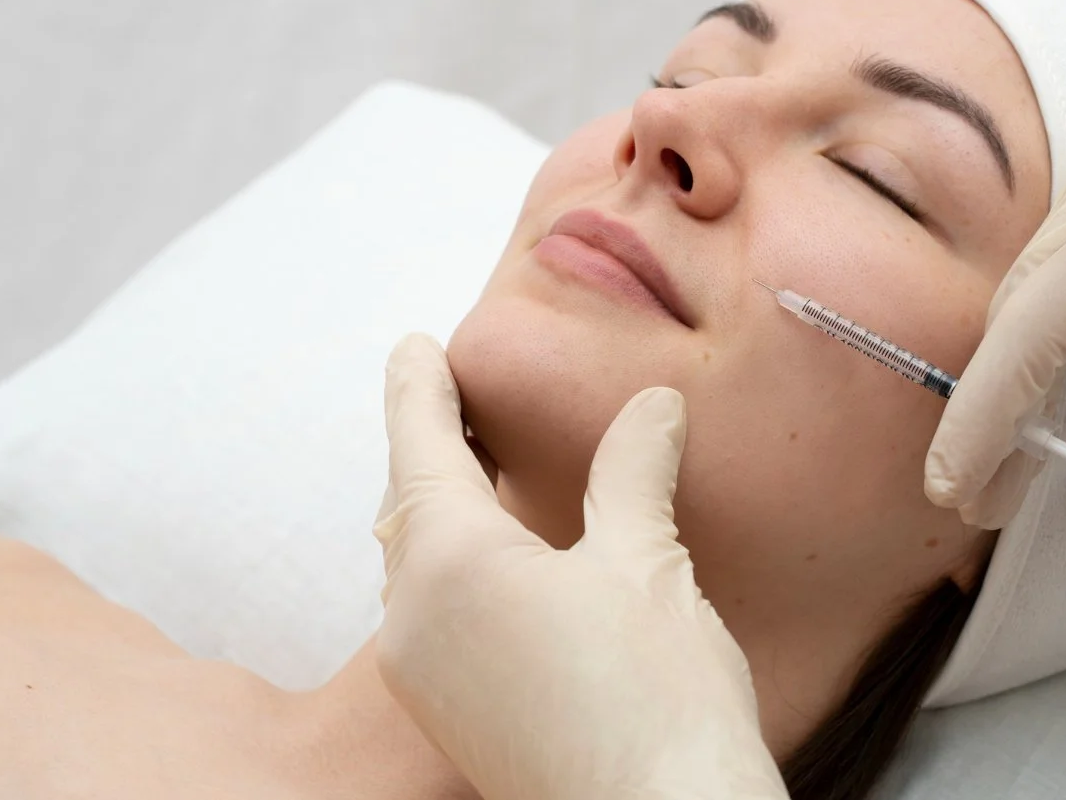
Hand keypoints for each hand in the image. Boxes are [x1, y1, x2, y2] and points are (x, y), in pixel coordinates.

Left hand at [374, 334, 786, 799]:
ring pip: (417, 564)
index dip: (418, 389)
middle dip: (427, 445)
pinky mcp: (457, 718)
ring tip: (474, 467)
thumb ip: (634, 474)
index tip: (411, 347)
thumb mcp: (648, 565)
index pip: (421, 446)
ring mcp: (430, 677)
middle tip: (446, 394)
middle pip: (408, 505)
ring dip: (441, 507)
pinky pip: (435, 613)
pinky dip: (457, 564)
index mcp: (451, 563)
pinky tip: (503, 561)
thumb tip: (652, 410)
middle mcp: (416, 619)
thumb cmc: (657, 704)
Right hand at [925, 84, 1065, 630]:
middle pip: (1025, 302)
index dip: (982, 417)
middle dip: (997, 407)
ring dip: (1015, 365)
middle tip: (985, 500)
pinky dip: (1045, 319)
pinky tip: (1046, 388)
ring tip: (1012, 459)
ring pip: (1032, 273)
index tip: (951, 492)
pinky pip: (1059, 244)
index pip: (1036, 328)